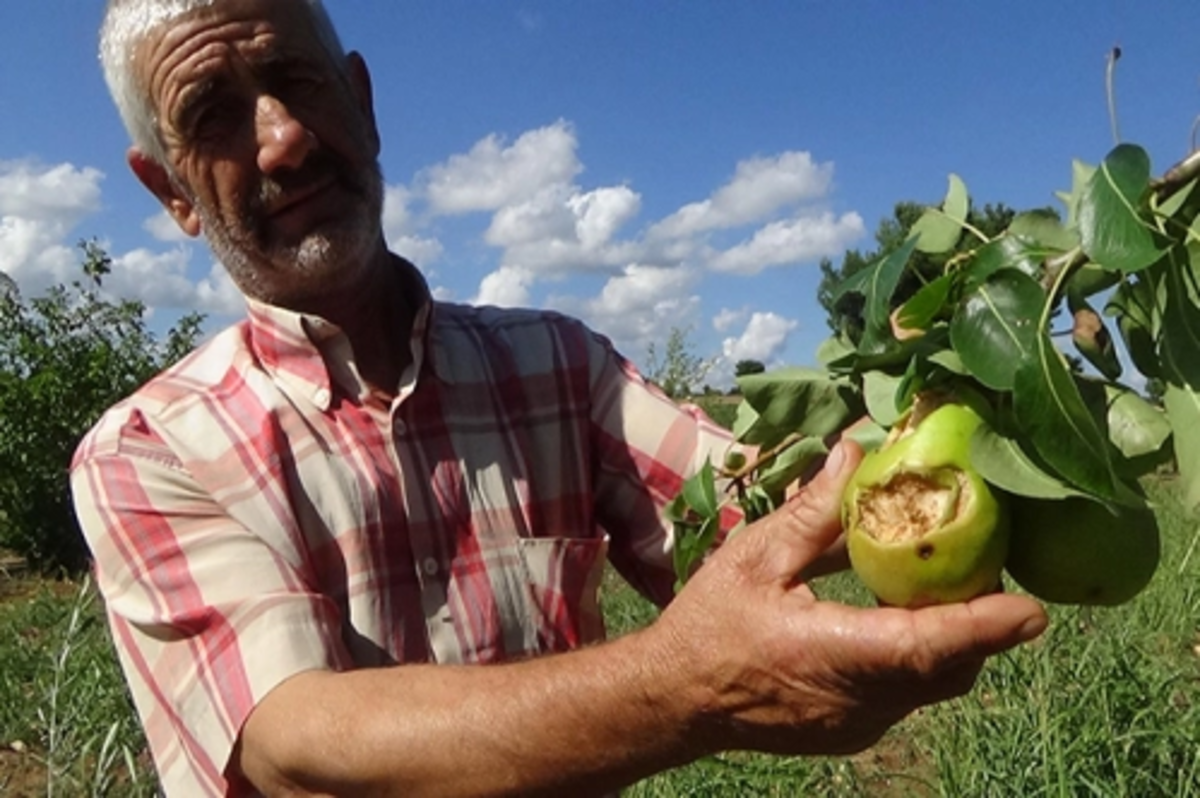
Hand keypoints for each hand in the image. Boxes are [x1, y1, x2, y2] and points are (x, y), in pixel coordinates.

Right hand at [656, 440, 1047, 756]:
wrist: (676, 699)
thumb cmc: (709, 625)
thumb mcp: (753, 557)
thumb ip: (813, 513)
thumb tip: (856, 455)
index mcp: (826, 654)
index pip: (920, 649)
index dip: (980, 629)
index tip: (1032, 611)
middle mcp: (854, 701)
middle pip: (946, 669)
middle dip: (981, 623)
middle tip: (990, 562)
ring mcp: (859, 724)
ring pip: (935, 684)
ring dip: (953, 638)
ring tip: (951, 581)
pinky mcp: (857, 730)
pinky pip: (910, 692)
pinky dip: (923, 655)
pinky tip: (902, 614)